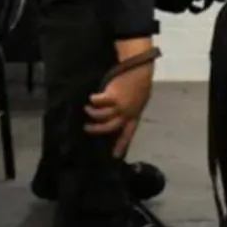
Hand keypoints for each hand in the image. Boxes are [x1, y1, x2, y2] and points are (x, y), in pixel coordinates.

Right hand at [84, 40, 155, 157]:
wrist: (139, 70)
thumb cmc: (140, 83)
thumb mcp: (139, 100)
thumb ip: (131, 109)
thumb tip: (121, 116)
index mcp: (135, 115)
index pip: (128, 133)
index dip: (122, 145)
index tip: (115, 156)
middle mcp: (127, 113)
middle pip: (109, 127)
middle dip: (97, 129)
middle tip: (86, 128)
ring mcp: (119, 106)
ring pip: (101, 116)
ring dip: (92, 113)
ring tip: (86, 109)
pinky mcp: (112, 96)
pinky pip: (98, 102)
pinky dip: (93, 101)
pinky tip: (91, 98)